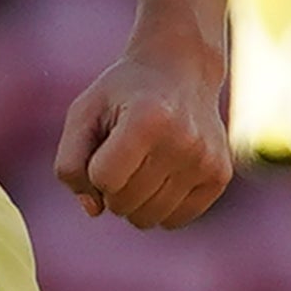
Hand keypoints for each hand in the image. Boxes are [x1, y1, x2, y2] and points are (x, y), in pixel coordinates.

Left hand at [53, 32, 232, 229]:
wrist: (181, 70)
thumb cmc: (123, 95)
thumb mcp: (83, 113)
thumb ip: (70, 163)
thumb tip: (94, 210)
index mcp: (147, 120)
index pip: (102, 179)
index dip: (93, 168)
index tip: (105, 144)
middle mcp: (183, 141)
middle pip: (123, 203)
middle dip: (111, 187)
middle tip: (123, 154)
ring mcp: (206, 161)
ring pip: (148, 219)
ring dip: (134, 201)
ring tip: (142, 165)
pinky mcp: (220, 176)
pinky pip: (175, 221)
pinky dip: (160, 208)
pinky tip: (162, 176)